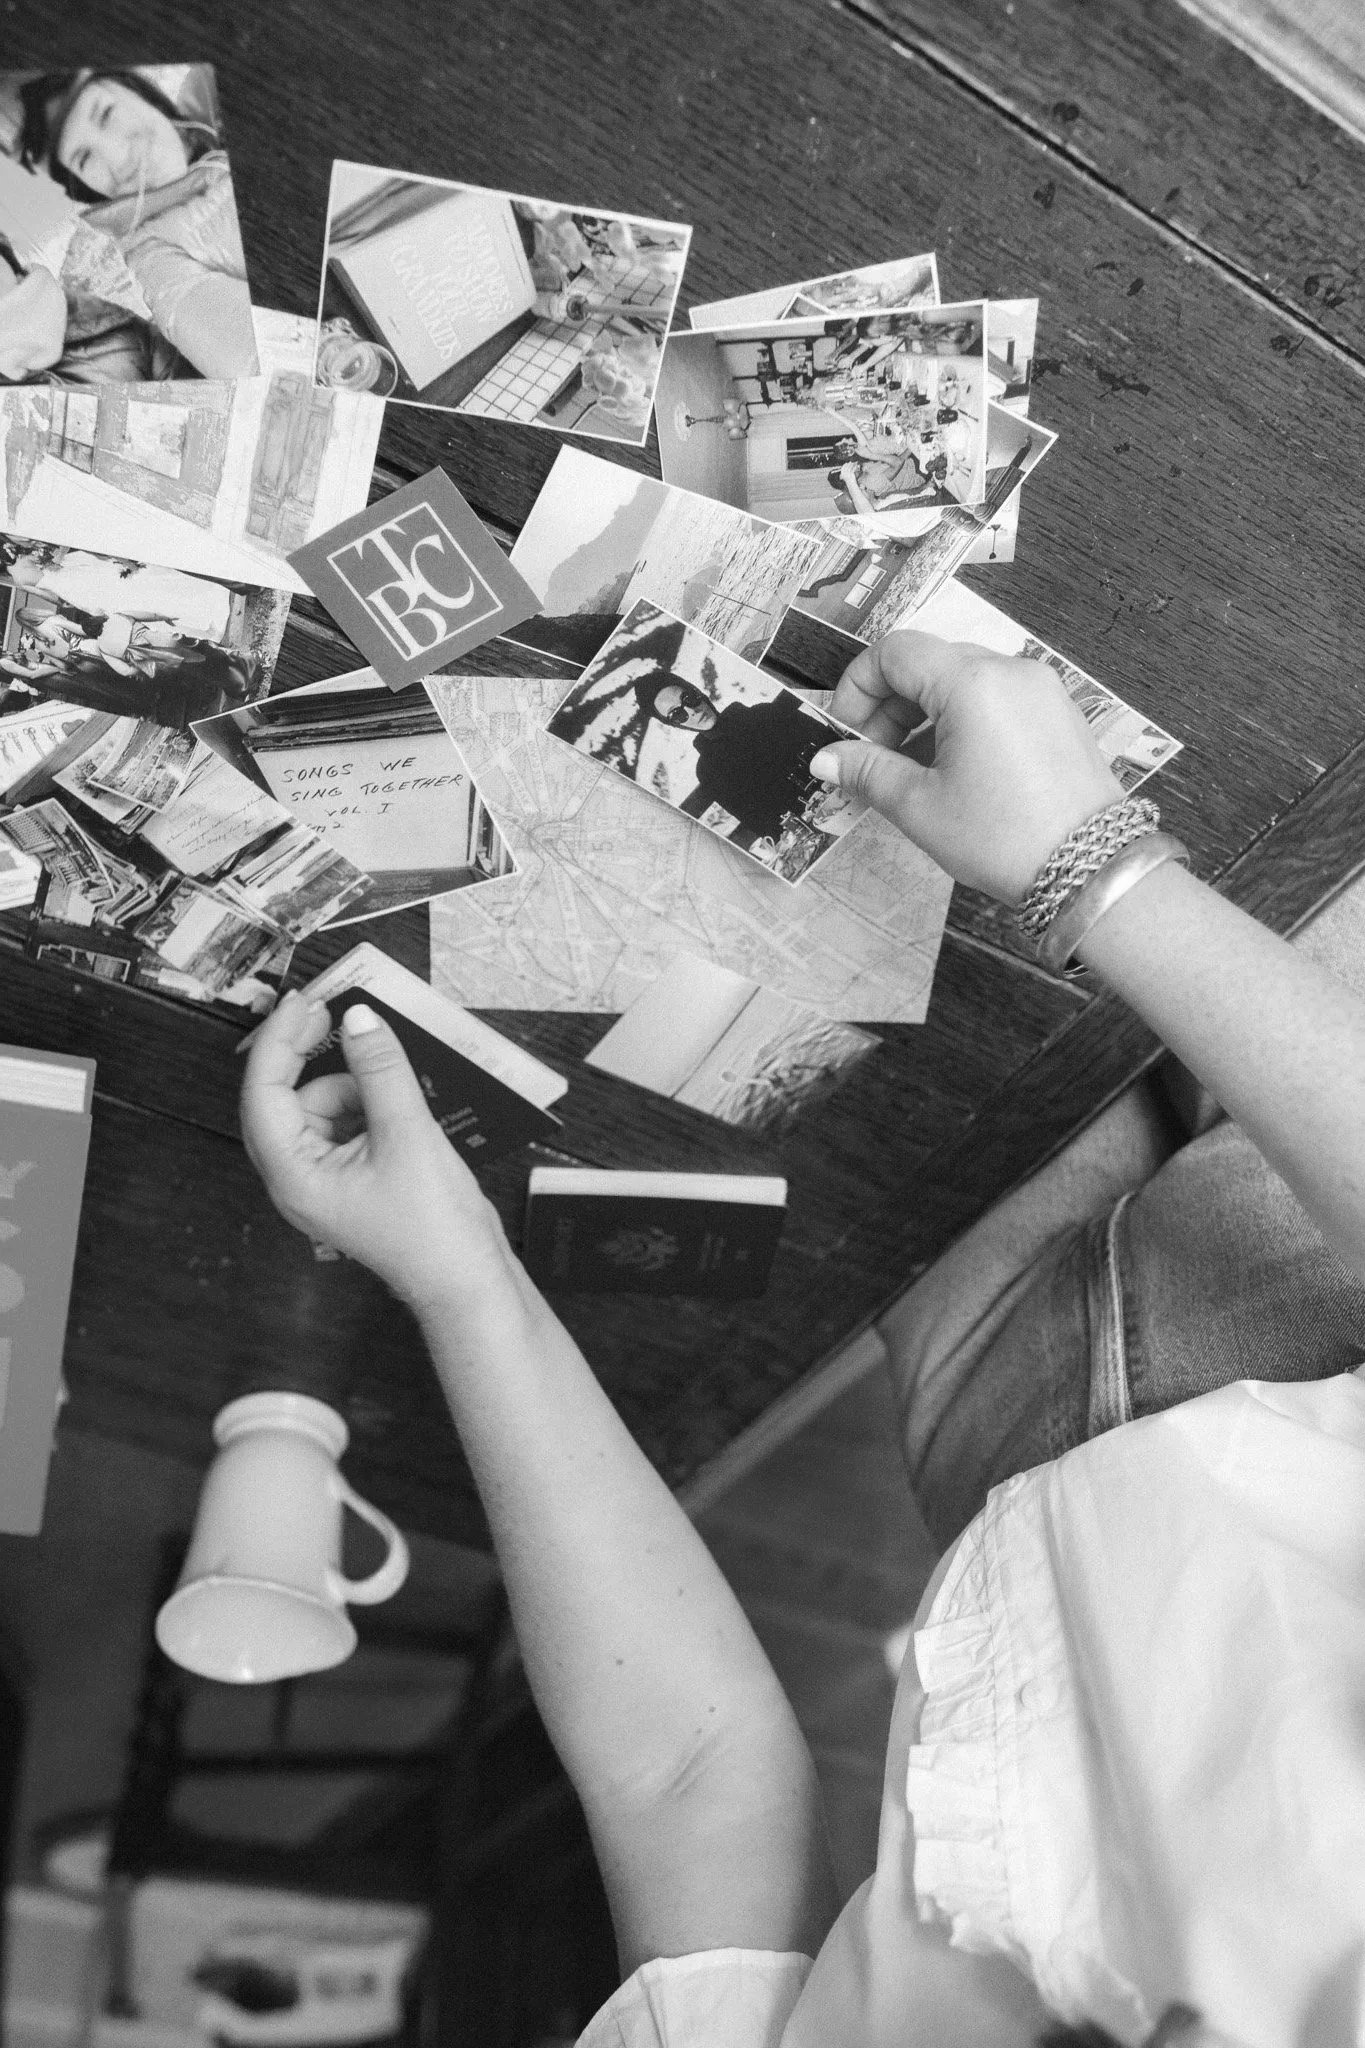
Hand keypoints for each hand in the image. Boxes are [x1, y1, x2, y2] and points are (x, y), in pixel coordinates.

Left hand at [240, 992, 519, 1320]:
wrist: (468, 1279)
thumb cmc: (433, 1228)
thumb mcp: (407, 1134)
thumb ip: (380, 1069)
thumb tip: (359, 1020)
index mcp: (294, 1176)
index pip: (264, 1094)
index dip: (279, 1042)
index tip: (304, 1003)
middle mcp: (298, 1179)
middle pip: (283, 1099)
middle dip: (306, 1056)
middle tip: (331, 1014)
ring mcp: (324, 1180)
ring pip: (318, 1108)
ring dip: (349, 1083)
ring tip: (393, 1085)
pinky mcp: (351, 1178)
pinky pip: (344, 1124)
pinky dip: (365, 1103)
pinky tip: (397, 1101)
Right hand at [811, 630, 1124, 902]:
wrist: (1090, 870)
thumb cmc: (1006, 838)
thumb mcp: (920, 807)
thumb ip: (867, 771)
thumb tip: (826, 759)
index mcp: (972, 682)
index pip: (894, 652)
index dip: (857, 688)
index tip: (846, 733)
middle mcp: (1010, 671)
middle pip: (928, 662)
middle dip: (889, 705)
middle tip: (872, 758)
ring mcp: (1040, 689)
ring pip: (962, 680)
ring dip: (924, 714)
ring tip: (910, 770)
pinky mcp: (1058, 712)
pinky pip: (996, 698)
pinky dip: (963, 721)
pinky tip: (951, 770)